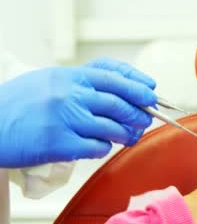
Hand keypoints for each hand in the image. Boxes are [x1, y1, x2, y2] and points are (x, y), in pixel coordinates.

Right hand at [0, 57, 156, 167]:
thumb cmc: (18, 105)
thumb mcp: (48, 81)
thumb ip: (80, 83)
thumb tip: (120, 90)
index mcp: (68, 76)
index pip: (113, 76)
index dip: (137, 84)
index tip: (151, 91)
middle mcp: (70, 95)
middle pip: (119, 102)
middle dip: (139, 111)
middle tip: (146, 118)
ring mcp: (66, 119)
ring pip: (112, 126)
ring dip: (127, 133)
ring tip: (130, 135)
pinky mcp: (60, 144)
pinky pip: (96, 147)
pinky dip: (105, 147)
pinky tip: (102, 146)